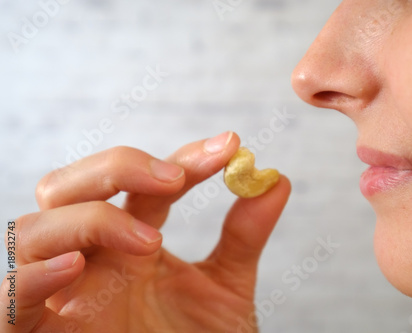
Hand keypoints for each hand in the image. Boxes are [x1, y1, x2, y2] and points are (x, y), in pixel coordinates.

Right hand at [1, 132, 290, 332]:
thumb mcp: (225, 291)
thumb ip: (243, 237)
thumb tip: (276, 180)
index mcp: (130, 242)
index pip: (142, 182)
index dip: (182, 158)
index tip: (229, 147)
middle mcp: (90, 259)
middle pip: (68, 186)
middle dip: (117, 167)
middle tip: (175, 178)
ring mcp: (60, 293)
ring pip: (32, 229)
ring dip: (90, 220)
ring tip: (150, 240)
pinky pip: (8, 297)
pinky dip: (33, 275)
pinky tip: (76, 268)